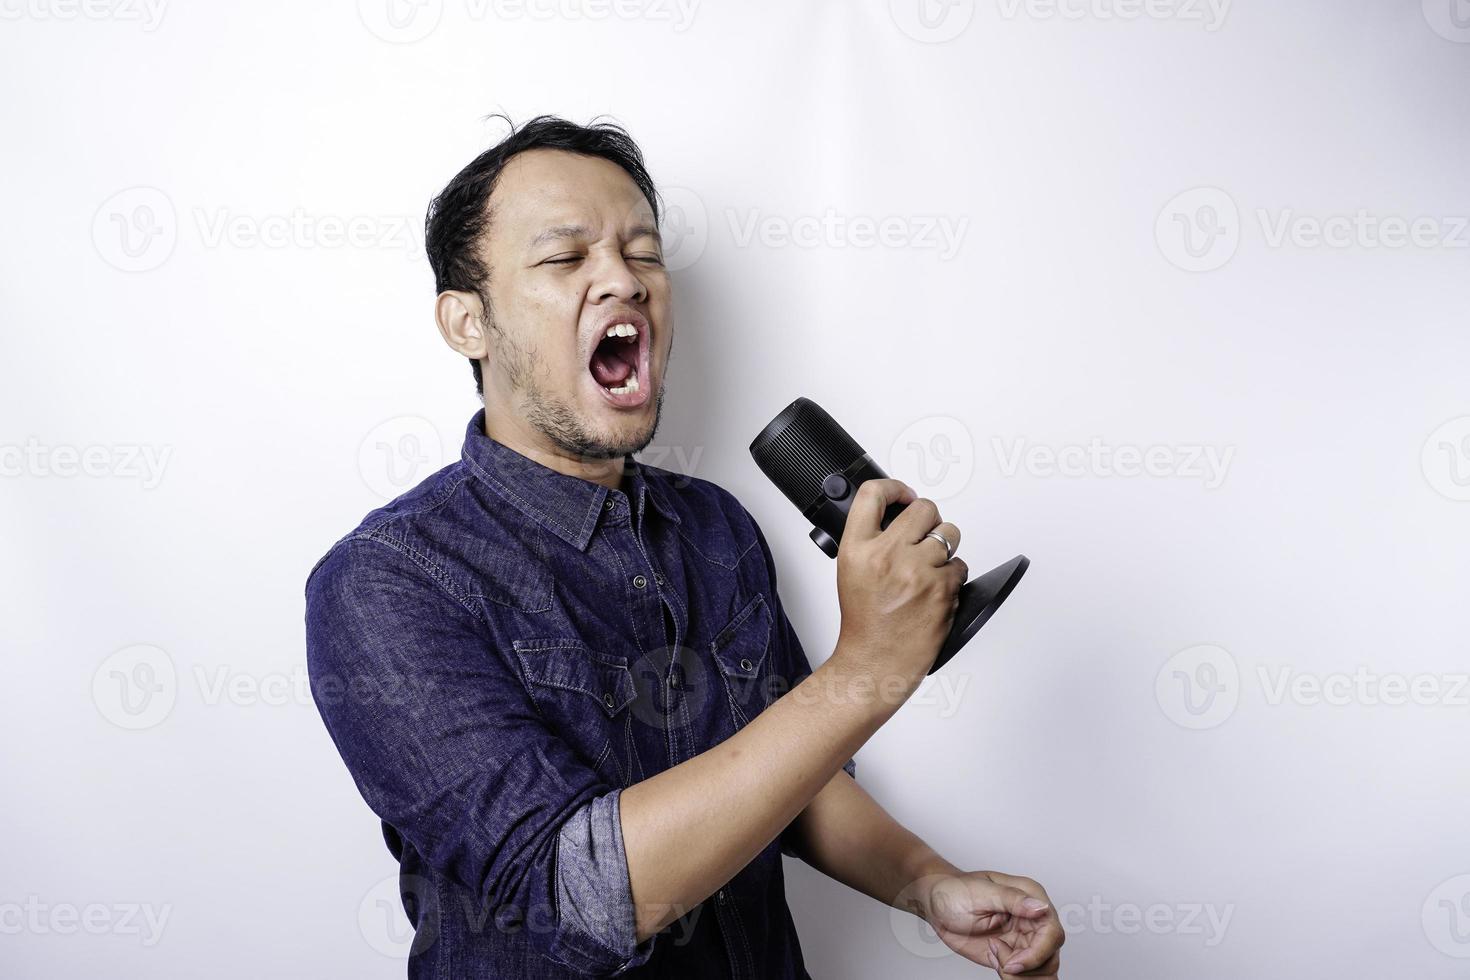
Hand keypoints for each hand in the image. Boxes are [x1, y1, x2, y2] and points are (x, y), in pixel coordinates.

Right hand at [833, 479, 968, 688]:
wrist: (875, 662)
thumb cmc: (864, 624)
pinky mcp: (943, 590)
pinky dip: (952, 576)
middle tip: (923, 534)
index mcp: (858, 550)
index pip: (874, 495)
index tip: (903, 494)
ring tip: (930, 566)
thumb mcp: (851, 572)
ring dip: (944, 547)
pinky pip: (960, 565)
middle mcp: (888, 556)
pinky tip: (935, 590)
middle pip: (923, 508)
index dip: (894, 488)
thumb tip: (897, 518)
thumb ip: (871, 542)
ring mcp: (918, 572)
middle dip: (928, 519)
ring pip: (949, 534)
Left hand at [923, 870, 1063, 976]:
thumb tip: (1041, 907)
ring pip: (1044, 969)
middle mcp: (1033, 918)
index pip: (1052, 932)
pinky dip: (1013, 977)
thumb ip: (1013, 899)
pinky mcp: (1015, 953)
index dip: (1037, 953)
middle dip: (1027, 967)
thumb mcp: (980, 892)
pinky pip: (1028, 975)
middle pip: (1051, 955)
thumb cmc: (954, 891)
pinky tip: (994, 959)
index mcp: (1030, 896)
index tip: (1013, 963)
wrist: (936, 905)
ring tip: (995, 957)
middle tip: (1002, 962)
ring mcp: (1025, 937)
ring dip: (1021, 975)